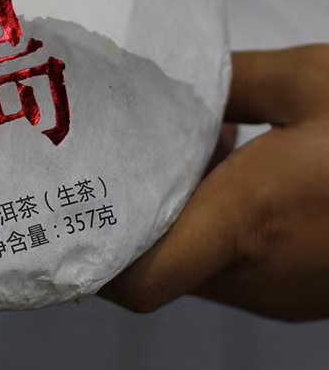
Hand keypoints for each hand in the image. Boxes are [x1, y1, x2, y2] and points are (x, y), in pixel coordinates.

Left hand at [101, 44, 328, 320]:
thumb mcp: (308, 82)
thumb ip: (227, 80)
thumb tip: (172, 77)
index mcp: (245, 222)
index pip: (136, 279)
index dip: (90, 251)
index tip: (65, 200)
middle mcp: (256, 274)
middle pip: (157, 260)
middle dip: (133, 205)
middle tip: (122, 142)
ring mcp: (284, 291)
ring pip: (195, 260)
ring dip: (178, 208)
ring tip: (187, 139)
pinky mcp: (306, 290)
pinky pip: (235, 262)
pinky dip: (217, 218)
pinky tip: (236, 157)